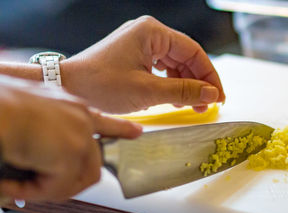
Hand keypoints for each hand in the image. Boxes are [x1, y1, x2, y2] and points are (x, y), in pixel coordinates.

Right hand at [0, 75, 141, 200]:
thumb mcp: (30, 112)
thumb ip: (47, 133)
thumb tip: (40, 158)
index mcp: (72, 107)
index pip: (105, 121)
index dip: (121, 129)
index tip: (136, 132)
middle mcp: (81, 119)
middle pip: (92, 164)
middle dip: (66, 181)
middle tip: (39, 186)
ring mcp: (79, 136)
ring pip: (77, 180)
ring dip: (48, 188)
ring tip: (19, 183)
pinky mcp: (70, 154)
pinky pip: (56, 188)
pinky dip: (32, 192)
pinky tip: (11, 183)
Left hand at [61, 16, 224, 113]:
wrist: (68, 89)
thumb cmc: (100, 86)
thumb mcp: (148, 91)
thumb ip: (184, 92)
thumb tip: (211, 93)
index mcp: (152, 32)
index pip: (193, 51)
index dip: (210, 75)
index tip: (218, 95)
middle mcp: (147, 33)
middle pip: (185, 57)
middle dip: (197, 82)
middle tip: (207, 105)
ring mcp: (139, 44)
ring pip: (174, 64)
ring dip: (185, 85)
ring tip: (193, 106)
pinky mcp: (133, 56)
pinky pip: (161, 69)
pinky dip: (170, 84)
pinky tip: (175, 100)